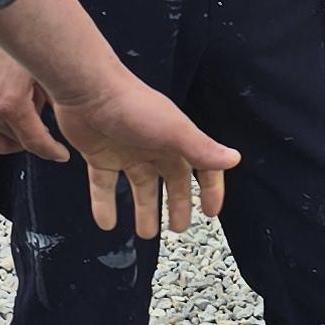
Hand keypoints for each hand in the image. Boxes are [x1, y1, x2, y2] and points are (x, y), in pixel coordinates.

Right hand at [0, 33, 69, 160]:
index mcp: (9, 103)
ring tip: (24, 108)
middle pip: (18, 144)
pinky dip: (0, 127)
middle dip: (34, 136)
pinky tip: (8, 106)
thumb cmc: (9, 45)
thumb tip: (77, 112)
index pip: (34, 142)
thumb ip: (56, 95)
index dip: (52, 151)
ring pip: (1, 141)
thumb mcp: (41, 69)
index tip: (61, 154)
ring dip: (16, 134)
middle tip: (43, 119)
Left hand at [42, 73, 239, 238]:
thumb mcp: (174, 130)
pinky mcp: (100, 157)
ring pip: (140, 188)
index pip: (201, 168)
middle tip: (179, 229)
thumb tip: (235, 160)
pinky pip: (104, 187)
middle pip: (171, 181)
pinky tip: (107, 224)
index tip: (211, 213)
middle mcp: (154, 148)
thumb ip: (202, 148)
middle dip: (177, 204)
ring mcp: (126, 153)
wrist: (89, 91)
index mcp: (176, 141)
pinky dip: (105, 205)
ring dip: (144, 210)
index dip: (209, 189)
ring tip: (146, 234)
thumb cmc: (137, 109)